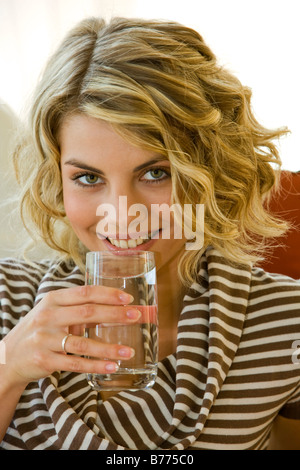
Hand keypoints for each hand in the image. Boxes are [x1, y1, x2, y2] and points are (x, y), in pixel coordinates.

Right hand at [2, 284, 139, 387]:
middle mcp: (48, 316)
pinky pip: (75, 363)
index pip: (85, 293)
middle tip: (136, 316)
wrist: (8, 356)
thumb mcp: (53, 313)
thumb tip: (115, 310)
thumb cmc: (38, 331)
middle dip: (115, 314)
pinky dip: (95, 366)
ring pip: (83, 343)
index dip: (108, 295)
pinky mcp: (44, 360)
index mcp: (52, 299)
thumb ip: (78, 310)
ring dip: (109, 348)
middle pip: (88, 313)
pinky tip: (112, 366)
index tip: (128, 299)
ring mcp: (45, 339)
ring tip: (129, 351)